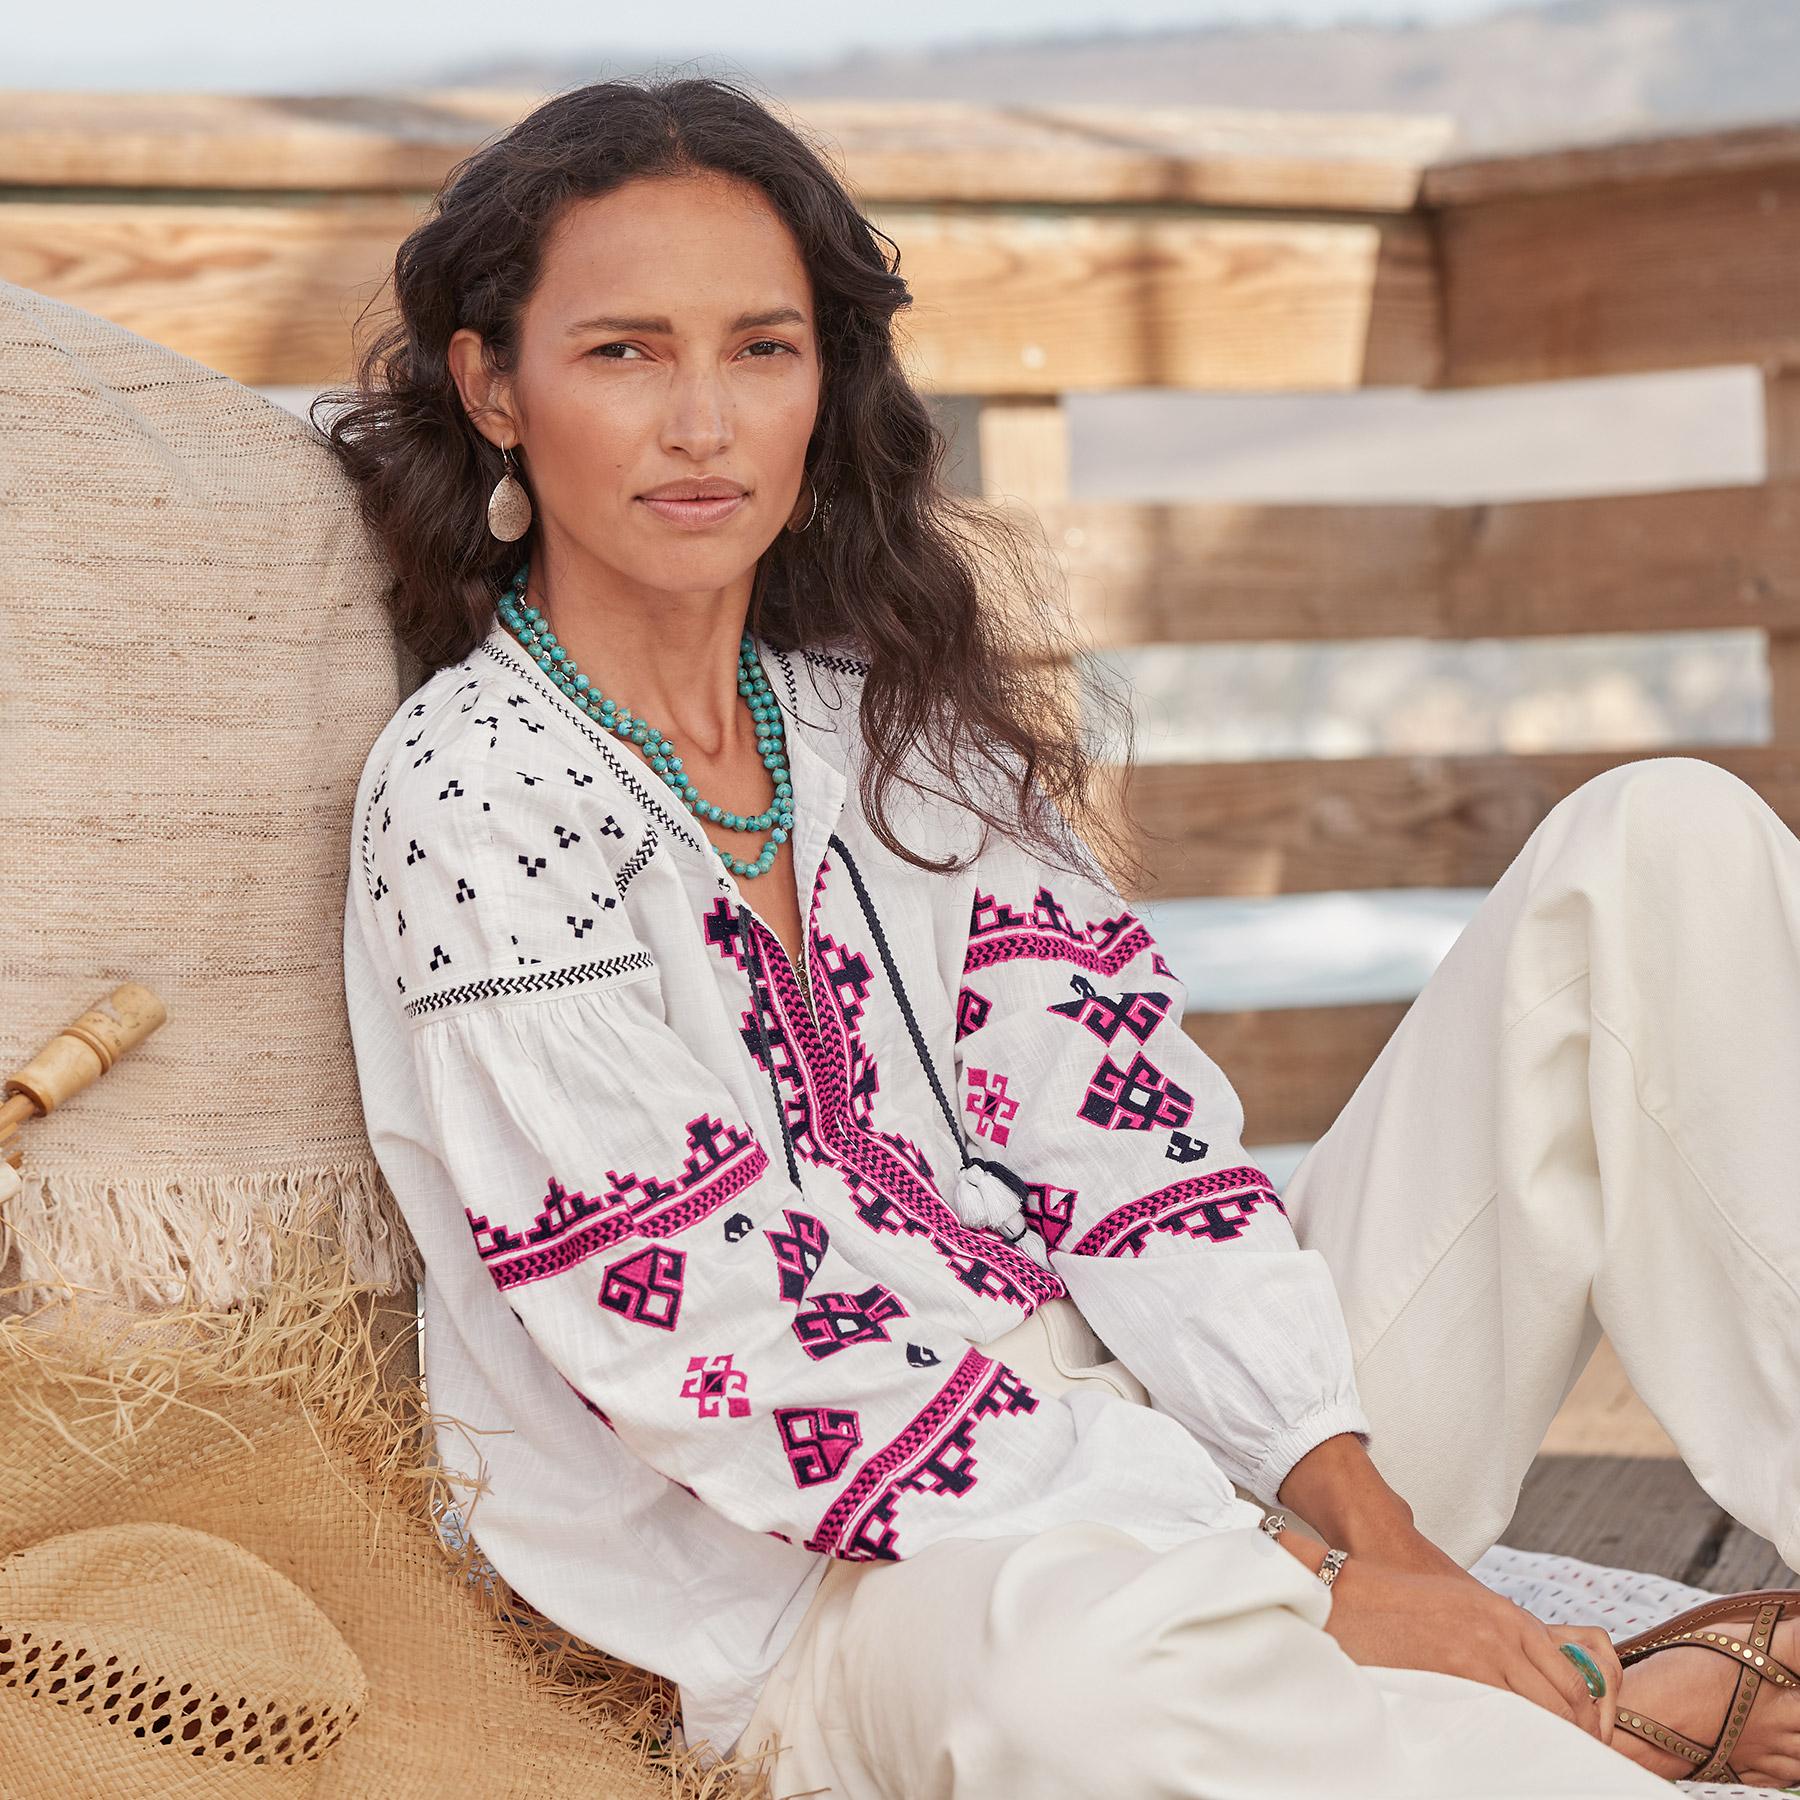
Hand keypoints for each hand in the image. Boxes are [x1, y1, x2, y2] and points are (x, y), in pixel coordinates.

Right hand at [1306, 1551, 1623, 1748]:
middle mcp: (1502, 1634)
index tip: (1586, 1738)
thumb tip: (1538, 1681)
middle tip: (1576, 1761)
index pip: (1574, 1679)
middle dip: (1579, 1736)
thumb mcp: (1469, 1605)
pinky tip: (1508, 1752)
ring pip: (1540, 1714)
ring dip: (1550, 1741)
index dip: (1589, 1718)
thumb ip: (1508, 1636)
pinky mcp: (1452, 1675)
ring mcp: (1478, 1654)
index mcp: (1509, 1616)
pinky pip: (1500, 1718)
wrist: (1354, 1595)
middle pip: (1566, 1702)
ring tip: (1545, 1761)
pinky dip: (1513, 1737)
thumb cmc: (1406, 1601)